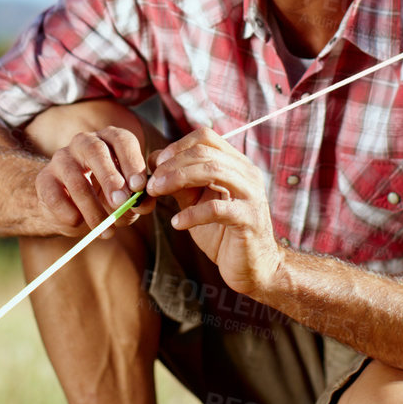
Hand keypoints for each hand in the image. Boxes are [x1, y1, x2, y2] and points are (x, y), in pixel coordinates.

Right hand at [34, 126, 154, 234]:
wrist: (69, 209)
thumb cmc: (105, 197)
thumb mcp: (127, 199)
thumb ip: (139, 200)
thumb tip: (145, 203)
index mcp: (109, 140)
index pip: (122, 140)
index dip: (132, 162)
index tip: (139, 187)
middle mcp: (84, 143)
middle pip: (96, 151)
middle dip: (110, 178)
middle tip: (120, 203)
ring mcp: (61, 158)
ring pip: (76, 179)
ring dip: (92, 208)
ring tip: (106, 230)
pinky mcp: (43, 179)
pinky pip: (55, 196)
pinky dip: (69, 213)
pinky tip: (78, 223)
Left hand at [146, 126, 283, 298]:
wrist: (251, 266)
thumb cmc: (222, 232)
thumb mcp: (197, 201)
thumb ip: (180, 182)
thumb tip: (153, 162)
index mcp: (236, 164)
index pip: (206, 137)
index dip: (177, 146)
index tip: (157, 164)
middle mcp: (247, 173)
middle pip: (205, 152)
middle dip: (172, 164)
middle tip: (151, 182)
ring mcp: (251, 194)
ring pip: (212, 171)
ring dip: (177, 179)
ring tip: (157, 193)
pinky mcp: (249, 219)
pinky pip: (216, 209)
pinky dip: (192, 214)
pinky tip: (177, 223)